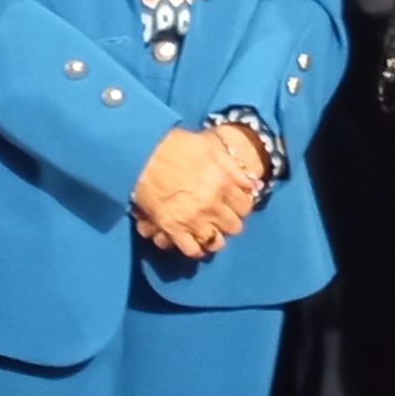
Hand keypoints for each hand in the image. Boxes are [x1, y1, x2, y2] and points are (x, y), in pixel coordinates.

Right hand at [130, 126, 260, 258]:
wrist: (141, 153)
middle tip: (220, 215)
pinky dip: (195, 248)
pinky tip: (192, 239)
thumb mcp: (209, 148)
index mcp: (223, 184)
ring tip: (208, 229)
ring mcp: (192, 220)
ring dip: (214, 236)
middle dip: (229, 221)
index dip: (241, 205)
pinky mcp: (172, 228)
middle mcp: (212, 205)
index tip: (233, 203)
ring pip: (216, 242)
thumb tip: (253, 184)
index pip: (246, 207)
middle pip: (234, 227)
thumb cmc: (175, 145)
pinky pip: (191, 250)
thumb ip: (233, 168)